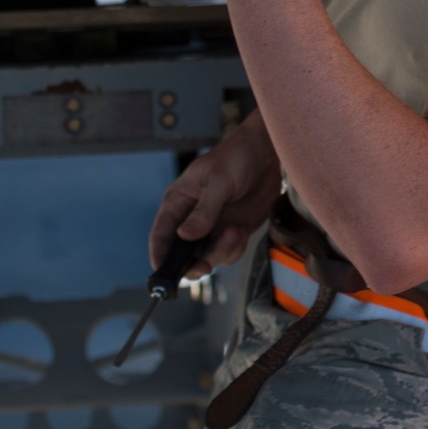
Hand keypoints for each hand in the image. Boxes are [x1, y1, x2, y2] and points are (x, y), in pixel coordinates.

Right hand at [149, 112, 281, 278]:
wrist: (267, 154)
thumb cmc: (236, 157)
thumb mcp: (219, 181)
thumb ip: (204, 211)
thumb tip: (185, 236)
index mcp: (178, 202)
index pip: (161, 234)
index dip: (159, 256)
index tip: (164, 274)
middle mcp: (192, 218)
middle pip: (182, 254)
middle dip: (193, 264)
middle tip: (205, 267)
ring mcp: (212, 227)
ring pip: (208, 257)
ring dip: (221, 251)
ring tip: (235, 230)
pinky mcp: (232, 232)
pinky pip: (228, 253)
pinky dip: (235, 248)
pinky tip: (242, 231)